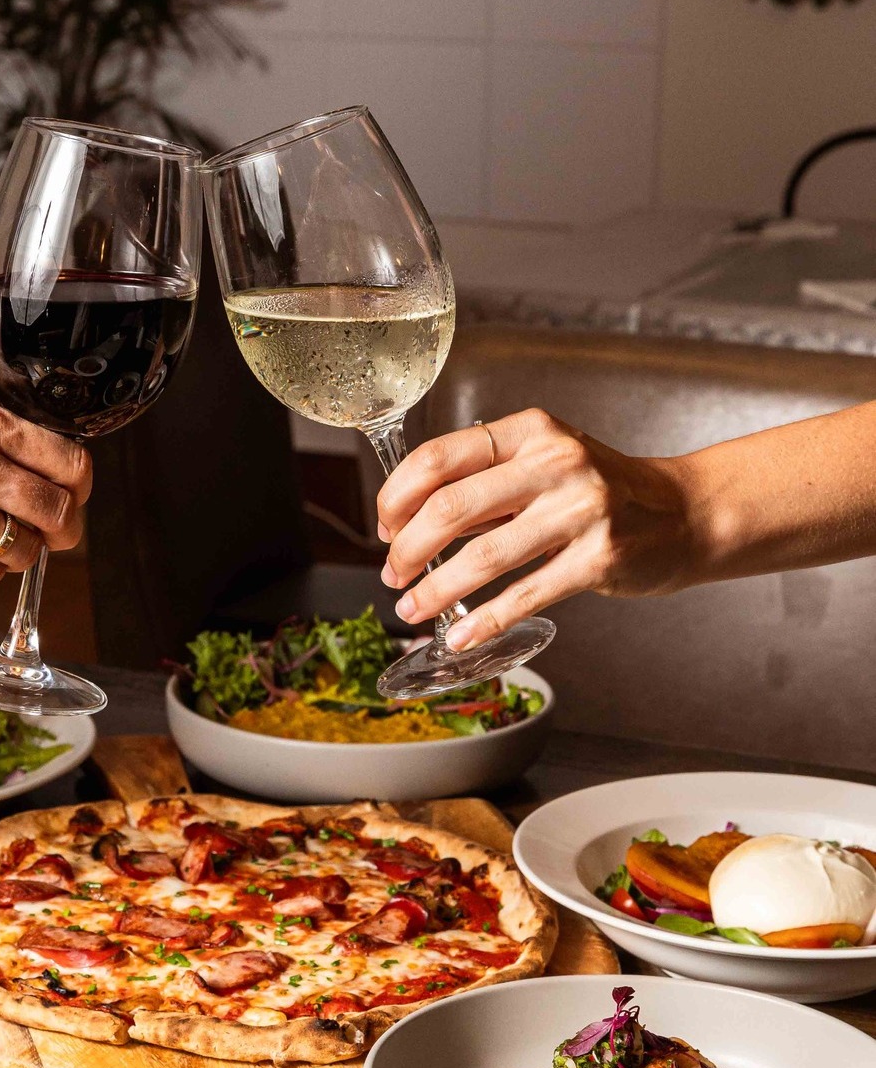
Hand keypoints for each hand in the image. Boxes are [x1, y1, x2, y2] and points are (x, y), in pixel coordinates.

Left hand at [376, 408, 699, 650]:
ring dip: (436, 590)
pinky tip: (459, 636)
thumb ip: (481, 487)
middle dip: (408, 549)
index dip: (397, 497)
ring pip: (483, 556)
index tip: (384, 528)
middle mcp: (555, 462)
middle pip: (451, 507)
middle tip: (393, 575)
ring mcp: (580, 510)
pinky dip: (483, 621)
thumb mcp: (541, 466)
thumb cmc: (599, 492)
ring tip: (412, 609)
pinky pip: (525, 595)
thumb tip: (407, 523)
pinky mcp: (598, 558)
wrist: (682, 513)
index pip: (439, 458)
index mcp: (530, 431)